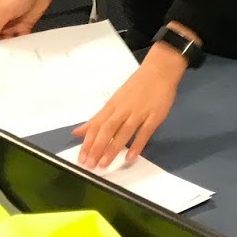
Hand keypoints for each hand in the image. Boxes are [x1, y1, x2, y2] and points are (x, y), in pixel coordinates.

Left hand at [73, 43, 185, 168]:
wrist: (159, 71)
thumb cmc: (136, 87)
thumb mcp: (114, 101)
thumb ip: (97, 118)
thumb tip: (77, 132)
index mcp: (112, 106)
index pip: (97, 126)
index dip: (88, 142)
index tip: (81, 158)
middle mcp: (123, 110)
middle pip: (107, 130)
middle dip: (96, 148)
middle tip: (89, 166)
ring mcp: (139, 113)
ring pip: (123, 132)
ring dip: (113, 149)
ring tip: (104, 165)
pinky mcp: (155, 116)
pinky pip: (144, 132)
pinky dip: (137, 145)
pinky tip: (130, 158)